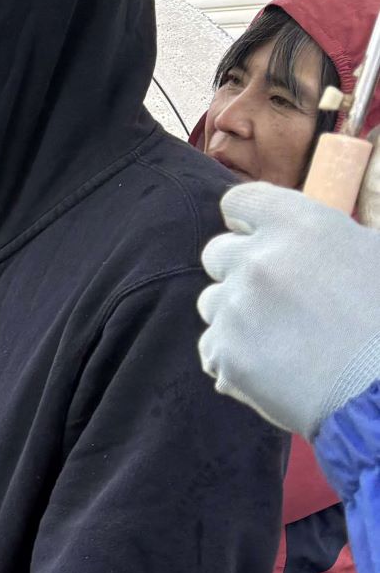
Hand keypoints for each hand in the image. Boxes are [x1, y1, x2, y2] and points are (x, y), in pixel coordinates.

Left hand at [199, 181, 379, 437]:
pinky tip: (272, 370)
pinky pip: (211, 348)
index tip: (257, 239)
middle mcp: (259, 260)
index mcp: (301, 226)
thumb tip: (307, 240)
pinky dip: (233, 358)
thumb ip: (332, 238)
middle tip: (277, 299)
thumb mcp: (377, 258)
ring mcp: (236, 307)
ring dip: (235, 316)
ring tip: (283, 339)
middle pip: (216, 253)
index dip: (246, 222)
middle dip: (239, 271)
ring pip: (211, 301)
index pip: (239, 202)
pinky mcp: (224, 352)